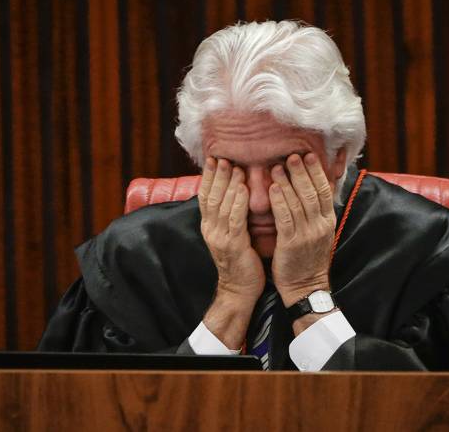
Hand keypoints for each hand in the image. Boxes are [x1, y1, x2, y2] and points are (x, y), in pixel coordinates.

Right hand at [198, 157, 264, 347]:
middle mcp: (210, 230)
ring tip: (234, 167)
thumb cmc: (240, 262)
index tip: (212, 159)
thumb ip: (229, 216)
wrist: (239, 291)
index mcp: (209, 227)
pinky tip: (244, 189)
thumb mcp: (230, 235)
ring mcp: (220, 238)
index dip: (208, 177)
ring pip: (221, 205)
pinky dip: (238, 202)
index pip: (204, 196)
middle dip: (216, 175)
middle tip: (222, 157)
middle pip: (211, 197)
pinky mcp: (233, 246)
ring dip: (228, 184)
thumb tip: (234, 193)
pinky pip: (235, 219)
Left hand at [269, 153, 335, 308]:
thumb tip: (313, 189)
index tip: (309, 155)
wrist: (306, 288)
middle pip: (312, 192)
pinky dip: (280, 201)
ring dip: (288, 182)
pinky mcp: (292, 243)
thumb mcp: (319, 233)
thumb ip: (316, 212)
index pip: (324, 190)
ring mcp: (307, 234)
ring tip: (278, 166)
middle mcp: (320, 225)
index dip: (316, 172)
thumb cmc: (308, 259)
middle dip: (302, 171)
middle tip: (293, 154)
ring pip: (298, 202)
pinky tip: (273, 189)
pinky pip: (286, 218)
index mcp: (328, 221)